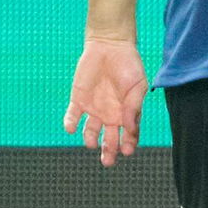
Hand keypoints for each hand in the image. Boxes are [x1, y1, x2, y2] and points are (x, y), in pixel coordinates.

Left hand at [64, 37, 147, 166]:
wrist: (110, 46)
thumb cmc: (129, 65)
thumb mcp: (137, 86)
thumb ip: (133, 107)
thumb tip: (130, 128)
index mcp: (126, 113)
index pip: (128, 134)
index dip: (128, 144)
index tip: (127, 151)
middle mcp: (110, 114)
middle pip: (108, 139)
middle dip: (108, 151)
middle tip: (107, 161)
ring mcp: (93, 109)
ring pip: (90, 132)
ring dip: (90, 139)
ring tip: (92, 142)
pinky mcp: (79, 100)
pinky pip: (72, 117)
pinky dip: (70, 123)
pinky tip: (71, 127)